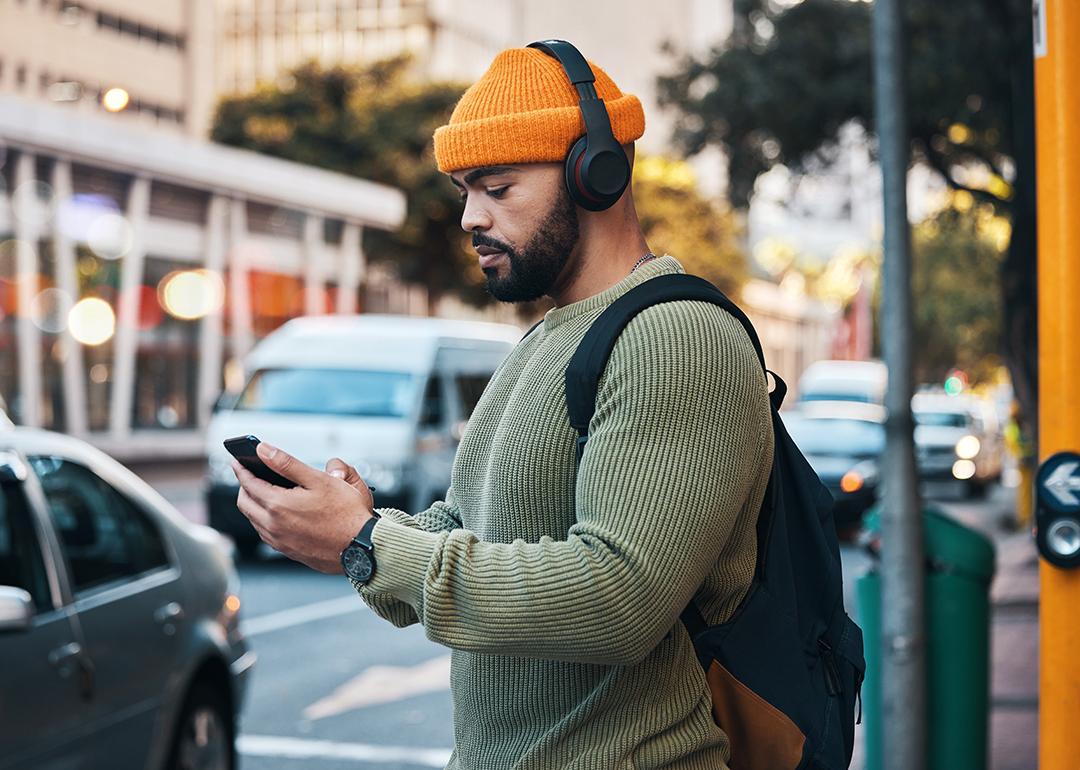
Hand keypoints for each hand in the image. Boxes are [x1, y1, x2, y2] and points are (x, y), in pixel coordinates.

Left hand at [231, 443, 373, 573]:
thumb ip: (286, 463)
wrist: (362, 547)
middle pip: (244, 503)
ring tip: (262, 491)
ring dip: (252, 504)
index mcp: (278, 504)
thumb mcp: (318, 479)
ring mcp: (279, 541)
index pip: (248, 483)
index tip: (238, 461)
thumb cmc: (346, 513)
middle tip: (249, 475)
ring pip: (253, 520)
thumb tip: (263, 450)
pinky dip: (263, 519)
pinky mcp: (288, 551)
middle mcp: (273, 525)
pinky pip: (265, 533)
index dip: (241, 469)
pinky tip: (276, 513)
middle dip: (244, 486)